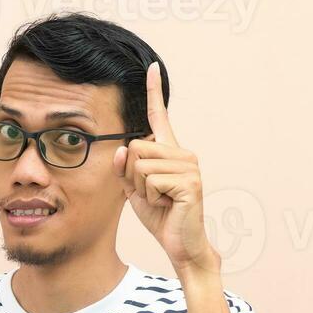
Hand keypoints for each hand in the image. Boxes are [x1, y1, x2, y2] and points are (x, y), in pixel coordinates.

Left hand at [114, 62, 220, 276]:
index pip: (159, 116)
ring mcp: (189, 166)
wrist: (181, 244)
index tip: (152, 68)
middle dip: (133, 176)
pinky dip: (151, 198)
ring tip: (162, 200)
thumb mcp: (134, 191)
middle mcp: (182, 153)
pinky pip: (150, 181)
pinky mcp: (189, 181)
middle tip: (153, 193)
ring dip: (142, 189)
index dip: (154, 92)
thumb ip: (125, 169)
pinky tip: (168, 205)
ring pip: (140, 165)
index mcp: (169, 151)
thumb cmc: (161, 215)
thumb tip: (122, 149)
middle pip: (135, 147)